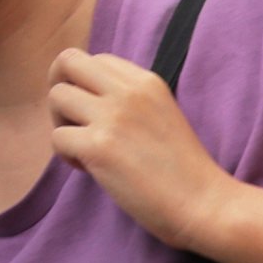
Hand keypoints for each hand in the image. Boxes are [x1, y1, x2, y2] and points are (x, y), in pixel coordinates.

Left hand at [46, 47, 247, 251]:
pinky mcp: (99, 147)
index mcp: (146, 82)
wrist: (206, 204)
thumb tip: (89, 99)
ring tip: (83, 149)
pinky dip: (66, 155)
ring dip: (61, 123)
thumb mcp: (163, 114)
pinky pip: (57, 137)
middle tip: (71, 120)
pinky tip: (90, 170)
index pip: (96, 59)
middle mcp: (128, 92)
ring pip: (56, 97)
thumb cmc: (185, 170)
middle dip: (58, 86)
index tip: (98, 113)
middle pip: (67, 61)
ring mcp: (113, 117)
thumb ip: (132, 101)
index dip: (86, 84)